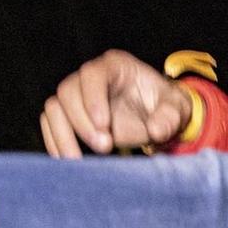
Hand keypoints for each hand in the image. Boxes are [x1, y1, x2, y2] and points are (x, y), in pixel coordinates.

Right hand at [40, 50, 193, 157]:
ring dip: (63, 136)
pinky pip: (50, 125)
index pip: (93, 74)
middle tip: (104, 147)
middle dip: (82, 122)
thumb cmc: (164, 107)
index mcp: (115, 66)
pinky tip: (68, 162)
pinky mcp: (68, 116)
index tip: (104, 126)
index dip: (93, 99)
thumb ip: (170, 117)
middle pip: (68, 91)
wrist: (154, 118)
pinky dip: (56, 144)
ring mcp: (75, 96)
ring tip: (80, 161)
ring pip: (53, 109)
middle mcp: (89, 77)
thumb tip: (156, 130)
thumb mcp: (176, 109)